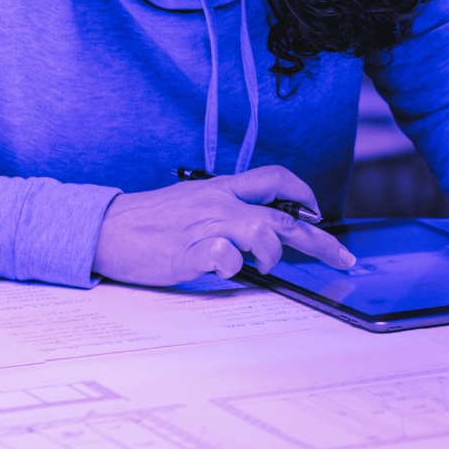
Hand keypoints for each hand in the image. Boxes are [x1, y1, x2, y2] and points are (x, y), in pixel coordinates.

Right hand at [93, 165, 355, 286]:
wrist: (105, 228)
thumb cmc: (151, 221)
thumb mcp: (195, 203)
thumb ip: (229, 210)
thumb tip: (265, 230)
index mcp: (222, 188)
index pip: (275, 178)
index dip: (304, 195)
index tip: (318, 215)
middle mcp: (220, 202)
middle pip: (283, 216)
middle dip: (320, 239)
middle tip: (343, 258)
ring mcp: (205, 226)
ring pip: (262, 230)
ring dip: (274, 253)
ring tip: (265, 266)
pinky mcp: (187, 252)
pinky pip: (224, 256)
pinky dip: (233, 266)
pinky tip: (226, 270)